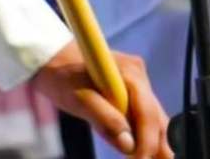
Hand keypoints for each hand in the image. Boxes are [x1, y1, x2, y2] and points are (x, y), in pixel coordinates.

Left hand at [28, 43, 171, 158]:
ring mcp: (139, 84)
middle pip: (156, 118)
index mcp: (131, 72)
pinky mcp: (134, 93)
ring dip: (151, 142)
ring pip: (154, 120)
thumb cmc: (63, 77)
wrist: (53, 59)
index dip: (147, 142)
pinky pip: (145, 118)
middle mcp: (140, 77)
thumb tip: (128, 145)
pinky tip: (139, 151)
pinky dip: (143, 135)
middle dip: (154, 145)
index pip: (147, 113)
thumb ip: (104, 119)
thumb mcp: (78, 98)